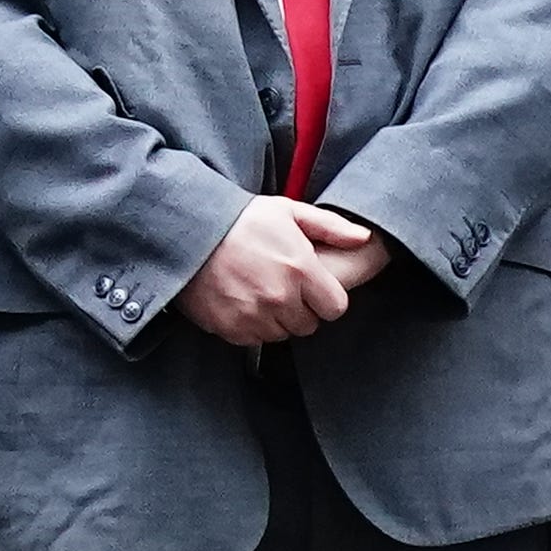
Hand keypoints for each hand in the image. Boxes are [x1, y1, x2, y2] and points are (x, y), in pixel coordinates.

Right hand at [174, 193, 377, 346]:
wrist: (185, 230)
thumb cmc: (239, 219)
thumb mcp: (287, 211)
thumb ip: (330, 227)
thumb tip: (364, 238)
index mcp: (301, 269)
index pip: (335, 308)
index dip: (324, 299)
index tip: (309, 288)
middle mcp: (280, 296)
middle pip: (307, 325)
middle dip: (299, 310)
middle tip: (279, 289)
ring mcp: (252, 314)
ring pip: (279, 334)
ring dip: (273, 320)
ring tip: (257, 295)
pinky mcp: (228, 326)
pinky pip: (251, 339)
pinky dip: (247, 326)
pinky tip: (238, 302)